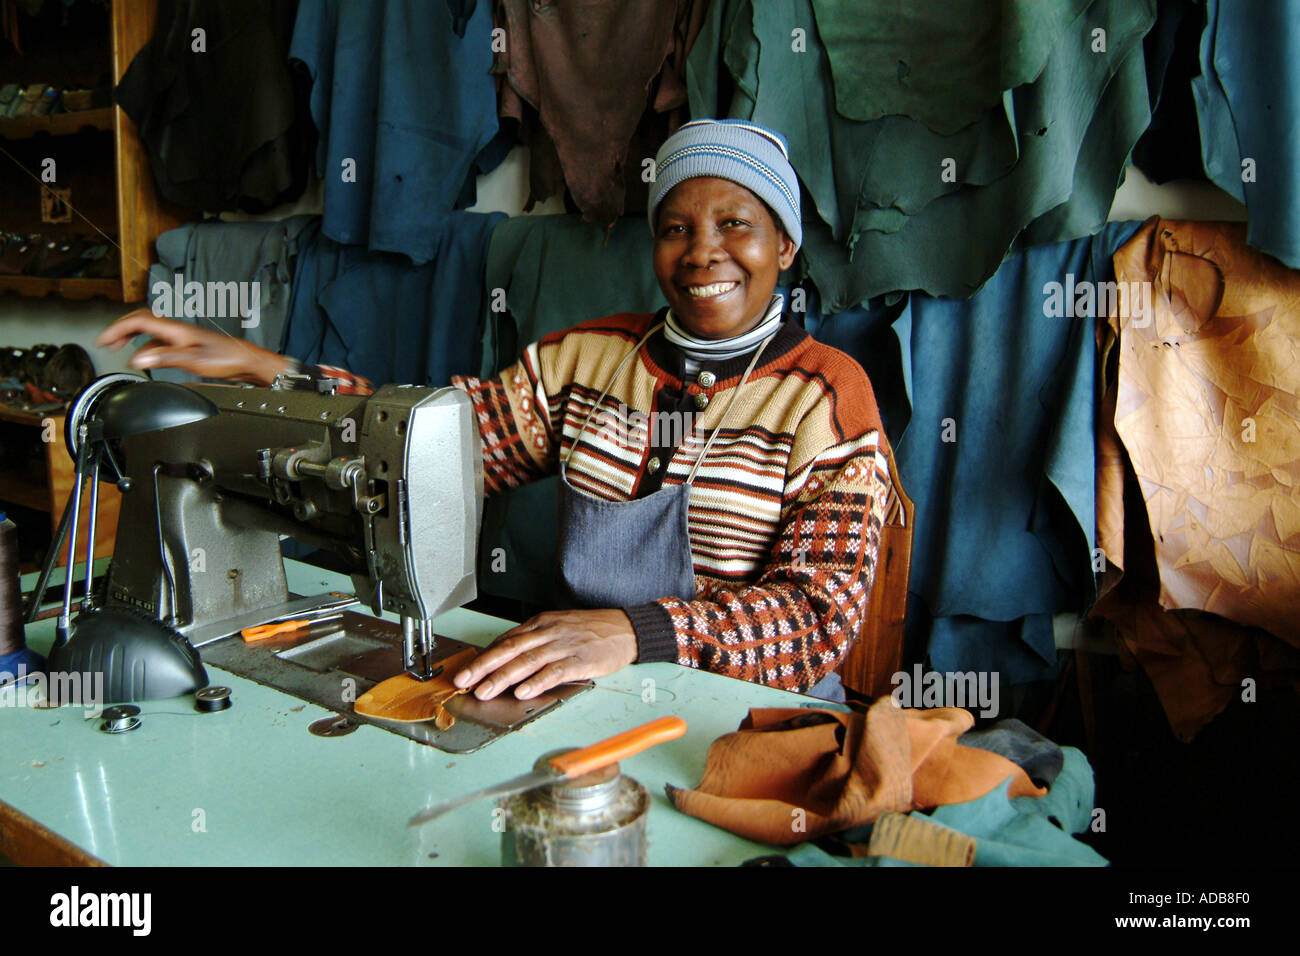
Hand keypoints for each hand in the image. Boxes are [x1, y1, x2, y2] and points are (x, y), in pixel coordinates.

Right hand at [96, 310, 292, 385]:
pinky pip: (160, 342)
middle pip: (141, 322)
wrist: (246, 361)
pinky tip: (147, 358)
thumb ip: (164, 358)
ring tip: (120, 349)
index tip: (104, 338)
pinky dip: (147, 348)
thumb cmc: (227, 358)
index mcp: (176, 329)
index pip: (139, 321)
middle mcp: (177, 329)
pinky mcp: (187, 345)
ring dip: (133, 339)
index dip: (118, 327)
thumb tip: (137, 359)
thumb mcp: (193, 360)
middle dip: (121, 329)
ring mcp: (182, 336)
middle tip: (106, 340)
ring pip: (150, 332)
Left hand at [452, 609, 637, 700]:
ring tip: (485, 691)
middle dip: (483, 666)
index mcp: (541, 623)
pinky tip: (522, 691)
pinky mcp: (580, 660)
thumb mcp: (559, 626)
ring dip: (503, 677)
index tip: (465, 671)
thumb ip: (534, 640)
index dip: (483, 657)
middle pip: (510, 649)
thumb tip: (506, 656)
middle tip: (464, 681)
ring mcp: (564, 645)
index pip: (506, 640)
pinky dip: (536, 682)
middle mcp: (549, 632)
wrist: (627, 628)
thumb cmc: (592, 629)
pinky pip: (554, 671)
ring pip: (527, 661)